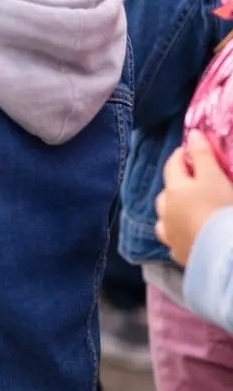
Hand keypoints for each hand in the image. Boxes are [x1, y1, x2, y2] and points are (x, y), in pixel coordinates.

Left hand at [156, 132, 232, 264]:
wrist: (225, 254)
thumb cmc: (221, 209)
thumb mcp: (215, 177)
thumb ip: (203, 155)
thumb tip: (192, 134)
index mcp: (174, 190)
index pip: (173, 165)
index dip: (182, 155)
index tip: (191, 149)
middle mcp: (167, 212)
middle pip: (166, 194)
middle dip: (176, 185)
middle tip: (194, 181)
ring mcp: (172, 236)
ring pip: (165, 220)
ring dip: (173, 213)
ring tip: (189, 210)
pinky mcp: (181, 256)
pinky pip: (175, 242)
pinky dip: (181, 236)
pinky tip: (192, 236)